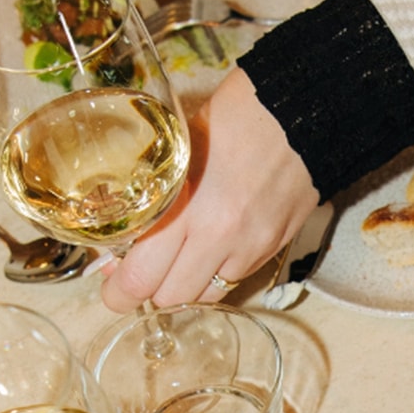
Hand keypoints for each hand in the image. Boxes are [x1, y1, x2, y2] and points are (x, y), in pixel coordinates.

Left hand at [100, 68, 318, 311]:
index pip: (141, 279)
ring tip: (179, 263)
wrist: (301, 113)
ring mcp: (250, 248)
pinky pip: (236, 278)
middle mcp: (219, 238)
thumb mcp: (177, 151)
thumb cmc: (233, 118)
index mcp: (186, 208)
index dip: (119, 294)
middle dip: (150, 293)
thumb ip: (151, 197)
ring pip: (206, 298)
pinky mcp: (274, 248)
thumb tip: (124, 239)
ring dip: (187, 287)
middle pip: (171, 299)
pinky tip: (214, 248)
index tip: (113, 290)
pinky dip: (218, 273)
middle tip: (141, 275)